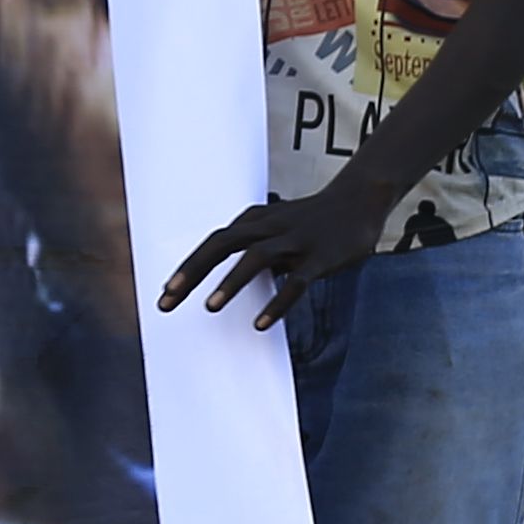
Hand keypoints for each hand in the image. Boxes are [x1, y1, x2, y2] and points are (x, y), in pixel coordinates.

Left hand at [159, 170, 397, 329]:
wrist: (358, 200)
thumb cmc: (308, 220)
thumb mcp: (273, 228)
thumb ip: (248, 248)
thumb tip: (218, 281)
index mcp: (252, 221)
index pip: (211, 243)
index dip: (186, 267)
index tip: (164, 293)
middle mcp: (268, 227)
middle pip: (221, 245)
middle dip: (191, 273)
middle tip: (167, 301)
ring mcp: (294, 240)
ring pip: (255, 258)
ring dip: (230, 282)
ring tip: (209, 307)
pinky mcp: (320, 257)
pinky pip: (296, 282)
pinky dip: (278, 302)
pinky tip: (261, 324)